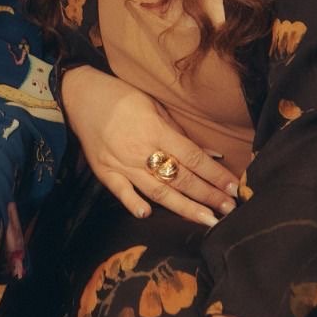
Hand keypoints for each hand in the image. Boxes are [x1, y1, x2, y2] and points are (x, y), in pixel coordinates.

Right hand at [61, 65, 238, 224]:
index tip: (234, 189)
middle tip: (229, 211)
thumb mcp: (156, 107)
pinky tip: (147, 215)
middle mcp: (140, 149)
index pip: (192, 157)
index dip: (215, 175)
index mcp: (156, 130)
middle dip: (207, 196)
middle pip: (180, 178)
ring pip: (157, 191)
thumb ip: (181, 134)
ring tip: (206, 220)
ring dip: (184, 207)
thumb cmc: (124, 98)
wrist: (82, 95)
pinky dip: (133, 203)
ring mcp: (121, 163)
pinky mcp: (104, 171)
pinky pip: (120, 191)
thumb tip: (211, 155)